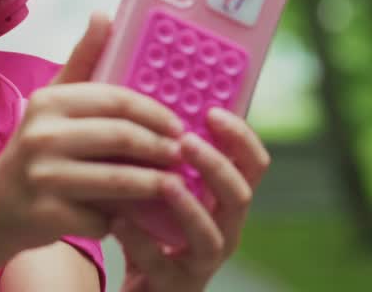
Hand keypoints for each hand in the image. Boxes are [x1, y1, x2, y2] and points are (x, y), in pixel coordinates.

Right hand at [0, 12, 186, 250]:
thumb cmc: (37, 148)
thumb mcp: (54, 100)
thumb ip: (84, 59)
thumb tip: (103, 14)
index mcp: (49, 102)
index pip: (116, 100)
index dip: (154, 112)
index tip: (178, 125)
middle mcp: (42, 136)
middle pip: (121, 138)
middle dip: (160, 148)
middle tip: (181, 154)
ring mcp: (43, 178)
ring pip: (118, 181)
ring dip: (153, 184)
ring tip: (173, 185)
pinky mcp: (48, 215)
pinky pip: (102, 217)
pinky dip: (122, 218)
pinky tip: (135, 215)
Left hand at [110, 108, 270, 291]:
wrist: (141, 285)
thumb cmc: (152, 225)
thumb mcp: (164, 186)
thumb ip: (164, 153)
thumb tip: (144, 98)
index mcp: (225, 200)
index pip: (252, 165)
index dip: (241, 138)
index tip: (213, 112)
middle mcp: (224, 230)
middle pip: (240, 196)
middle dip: (216, 166)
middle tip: (187, 141)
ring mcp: (202, 261)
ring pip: (211, 235)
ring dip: (190, 206)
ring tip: (166, 183)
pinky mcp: (174, 284)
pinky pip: (161, 263)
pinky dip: (141, 241)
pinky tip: (119, 221)